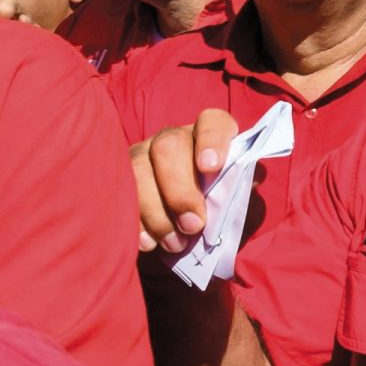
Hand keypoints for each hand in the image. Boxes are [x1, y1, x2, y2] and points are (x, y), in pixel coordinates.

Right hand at [131, 108, 238, 252]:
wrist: (190, 231)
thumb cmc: (219, 208)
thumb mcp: (238, 199)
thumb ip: (242, 189)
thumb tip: (247, 183)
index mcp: (208, 135)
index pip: (212, 122)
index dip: (212, 140)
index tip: (211, 167)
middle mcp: (172, 139)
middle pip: (168, 146)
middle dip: (179, 189)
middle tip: (193, 225)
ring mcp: (142, 155)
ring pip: (138, 170)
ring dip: (156, 212)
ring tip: (175, 243)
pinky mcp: (121, 179)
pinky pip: (118, 194)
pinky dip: (135, 222)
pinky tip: (148, 243)